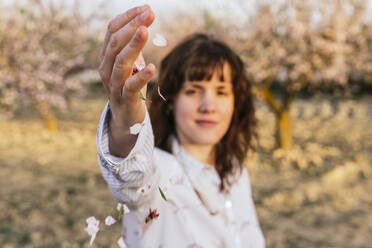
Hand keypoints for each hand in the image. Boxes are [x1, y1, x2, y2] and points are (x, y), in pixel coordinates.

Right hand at [98, 5, 154, 128]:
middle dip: (133, 26)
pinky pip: (131, 87)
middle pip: (116, 43)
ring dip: (133, 45)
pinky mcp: (125, 99)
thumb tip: (145, 19)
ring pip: (121, 62)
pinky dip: (141, 77)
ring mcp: (114, 84)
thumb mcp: (131, 62)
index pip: (112, 30)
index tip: (146, 8)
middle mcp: (106, 68)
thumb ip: (134, 44)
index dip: (128, 17)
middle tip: (149, 14)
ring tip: (146, 31)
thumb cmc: (129, 85)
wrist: (125, 116)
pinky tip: (152, 68)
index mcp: (106, 55)